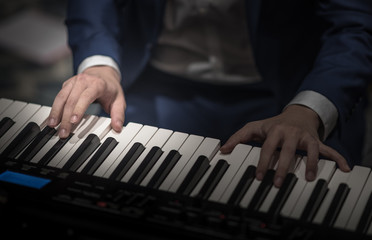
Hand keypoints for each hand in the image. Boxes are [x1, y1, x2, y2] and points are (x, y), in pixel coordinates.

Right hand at [47, 66, 125, 137]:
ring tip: (53, 126)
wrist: (103, 72)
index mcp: (97, 84)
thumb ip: (119, 114)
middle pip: (72, 99)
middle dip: (66, 117)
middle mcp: (83, 81)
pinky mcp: (67, 85)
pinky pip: (59, 96)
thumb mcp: (119, 100)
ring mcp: (73, 81)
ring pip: (61, 97)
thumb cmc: (110, 88)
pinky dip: (54, 108)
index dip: (79, 108)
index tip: (74, 121)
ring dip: (56, 112)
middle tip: (64, 132)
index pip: (86, 96)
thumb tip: (118, 128)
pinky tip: (52, 118)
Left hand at [220, 105, 349, 186]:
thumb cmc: (272, 124)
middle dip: (283, 167)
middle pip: (287, 150)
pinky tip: (345, 168)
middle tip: (278, 183)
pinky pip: (328, 149)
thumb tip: (223, 149)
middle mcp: (290, 133)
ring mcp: (305, 137)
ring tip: (309, 179)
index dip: (263, 162)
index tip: (259, 177)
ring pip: (310, 149)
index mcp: (274, 130)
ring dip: (310, 163)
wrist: (296, 114)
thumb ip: (238, 137)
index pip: (267, 148)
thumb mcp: (254, 127)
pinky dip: (337, 158)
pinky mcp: (316, 141)